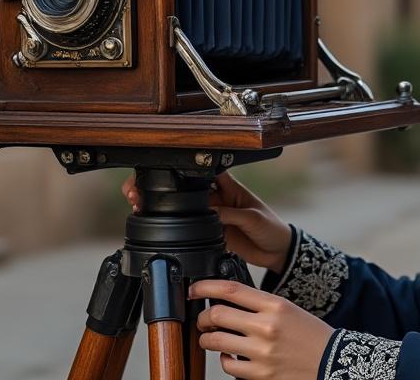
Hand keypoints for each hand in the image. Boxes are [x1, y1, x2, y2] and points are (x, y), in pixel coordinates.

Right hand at [122, 172, 293, 271]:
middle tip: (142, 191)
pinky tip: (160, 227)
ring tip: (143, 205)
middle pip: (186, 188)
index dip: (184, 166)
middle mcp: (217, 198)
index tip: (163, 168)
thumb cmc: (271, 228)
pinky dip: (176, 227)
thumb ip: (231, 214)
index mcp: (229, 187)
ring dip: (166, 207)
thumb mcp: (253, 217)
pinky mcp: (211, 233)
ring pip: (184, 208)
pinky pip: (190, 228)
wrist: (277, 252)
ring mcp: (212, 215)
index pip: (203, 170)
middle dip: (165, 188)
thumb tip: (209, 212)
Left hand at [190, 279, 332, 379]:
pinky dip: (224, 360)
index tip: (195, 289)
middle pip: (217, 314)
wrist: (332, 362)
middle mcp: (267, 327)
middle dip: (203, 317)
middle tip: (203, 320)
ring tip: (211, 338)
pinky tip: (231, 356)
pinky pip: (227, 365)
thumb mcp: (288, 310)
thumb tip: (226, 303)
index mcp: (275, 305)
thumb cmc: (310, 335)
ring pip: (216, 341)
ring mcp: (262, 352)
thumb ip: (259, 305)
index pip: (231, 290)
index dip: (206, 287)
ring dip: (207, 339)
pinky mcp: (259, 374)